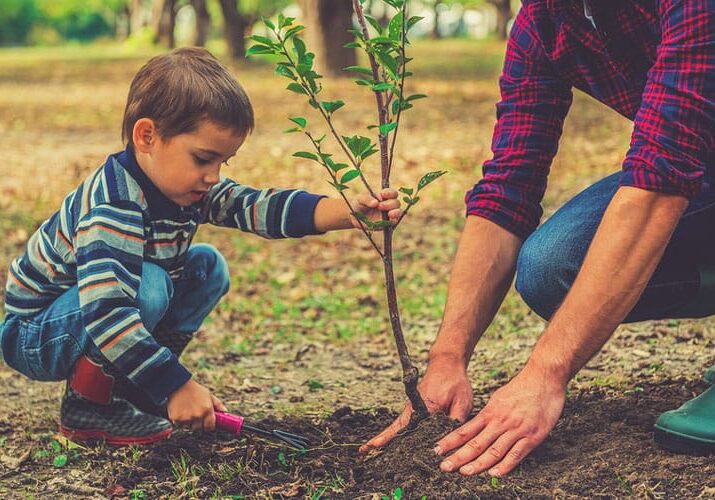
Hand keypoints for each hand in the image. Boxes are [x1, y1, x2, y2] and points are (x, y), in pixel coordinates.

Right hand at [167, 379, 226, 431]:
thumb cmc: (195, 390)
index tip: (207, 424)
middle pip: (199, 428)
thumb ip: (218, 405)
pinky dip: (179, 420)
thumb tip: (225, 412)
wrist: (178, 385)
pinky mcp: (176, 419)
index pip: (210, 427)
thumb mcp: (209, 395)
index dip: (209, 426)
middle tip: (195, 416)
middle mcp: (197, 415)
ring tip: (187, 410)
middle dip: (198, 424)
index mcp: (207, 410)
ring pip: (188, 426)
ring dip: (188, 422)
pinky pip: (179, 424)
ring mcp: (186, 418)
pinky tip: (180, 410)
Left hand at [350, 188, 400, 228]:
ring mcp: (388, 214)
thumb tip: (376, 202)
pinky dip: (393, 220)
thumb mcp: (359, 199)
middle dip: (390, 204)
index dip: (390, 193)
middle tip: (380, 206)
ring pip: (398, 212)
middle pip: (396, 202)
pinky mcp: (386, 223)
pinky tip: (389, 220)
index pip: (392, 193)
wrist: (354, 217)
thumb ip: (366, 199)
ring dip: (395, 212)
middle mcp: (388, 204)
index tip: (383, 194)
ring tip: (389, 214)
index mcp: (383, 196)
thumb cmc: (358, 204)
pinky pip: (393, 222)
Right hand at [360, 353, 472, 451]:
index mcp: (425, 407)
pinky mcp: (413, 409)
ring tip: (366, 450)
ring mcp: (411, 408)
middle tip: (362, 452)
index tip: (376, 445)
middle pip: (395, 428)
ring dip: (384, 438)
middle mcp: (413, 408)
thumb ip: (456, 421)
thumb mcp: (462, 402)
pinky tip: (386, 443)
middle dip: (380, 440)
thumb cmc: (455, 382)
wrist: (447, 364)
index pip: (407, 426)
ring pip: (396, 426)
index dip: (392, 438)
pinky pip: (402, 423)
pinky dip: (392, 433)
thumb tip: (450, 441)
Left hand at [435, 365, 565, 476]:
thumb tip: (477, 424)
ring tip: (464, 473)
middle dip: (458, 457)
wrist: (544, 378)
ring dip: (478, 464)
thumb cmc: (522, 387)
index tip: (437, 450)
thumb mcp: (499, 398)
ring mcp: (515, 430)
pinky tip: (495, 474)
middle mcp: (500, 422)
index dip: (450, 441)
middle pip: (475, 443)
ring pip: (493, 450)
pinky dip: (505, 465)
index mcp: (490, 412)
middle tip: (444, 467)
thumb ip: (489, 413)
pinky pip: (516, 454)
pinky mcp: (532, 436)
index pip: (465, 430)